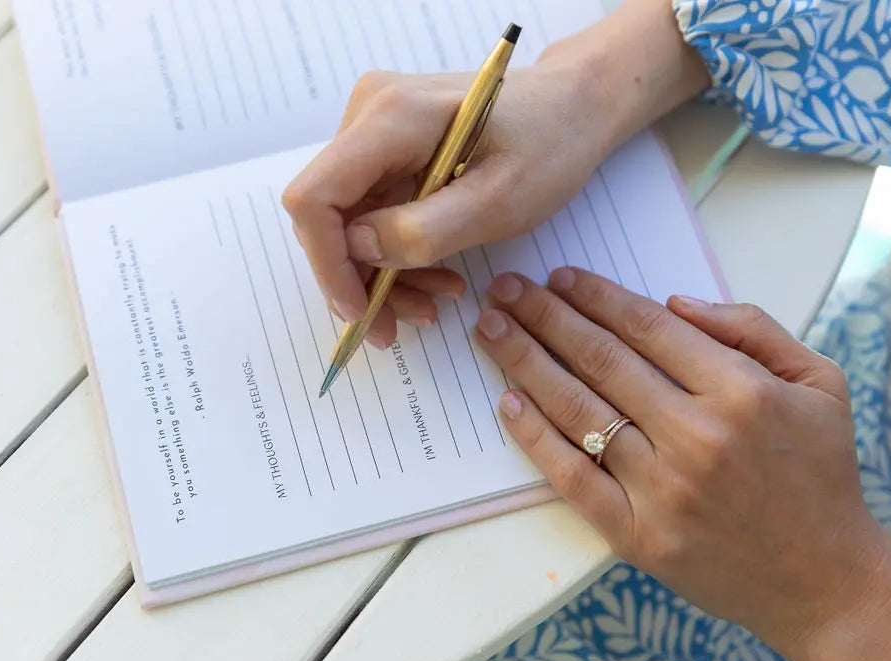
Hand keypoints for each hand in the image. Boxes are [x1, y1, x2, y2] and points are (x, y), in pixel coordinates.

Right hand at [282, 0, 708, 346]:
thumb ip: (424, 229)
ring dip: (382, 273)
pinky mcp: (386, 146)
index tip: (361, 312)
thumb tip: (357, 251)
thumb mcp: (500, 200)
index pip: (316, 198)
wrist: (574, 106)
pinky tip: (435, 276)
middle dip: (361, 278)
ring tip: (433, 303)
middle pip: (330, 215)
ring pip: (349, 221)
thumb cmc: (551, 143)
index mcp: (390, 116)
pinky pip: (372, 211)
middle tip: (405, 324)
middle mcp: (368, 113)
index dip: (328, 263)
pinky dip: (397, 252)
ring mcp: (374, 128)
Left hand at [475, 268, 890, 660]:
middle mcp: (696, 437)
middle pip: (600, 360)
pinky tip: (507, 401)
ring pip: (577, 411)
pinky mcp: (636, 535)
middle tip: (506, 288)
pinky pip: (572, 476)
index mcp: (741, 394)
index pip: (647, 328)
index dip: (596, 297)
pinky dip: (534, 437)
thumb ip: (753, 330)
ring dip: (526, 362)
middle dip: (545, 316)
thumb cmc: (818, 474)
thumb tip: (674, 301)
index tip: (559, 276)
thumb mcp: (818, 384)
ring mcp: (661, 490)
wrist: (822, 579)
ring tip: (493, 329)